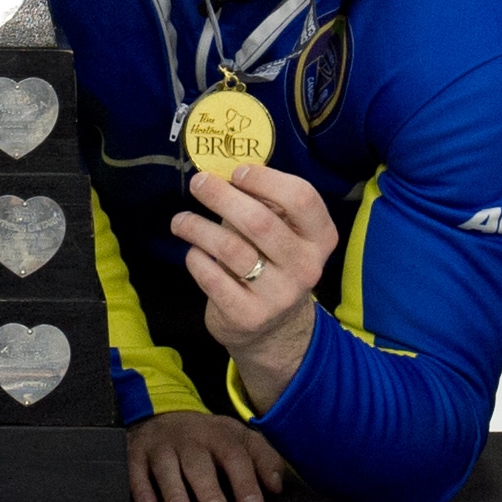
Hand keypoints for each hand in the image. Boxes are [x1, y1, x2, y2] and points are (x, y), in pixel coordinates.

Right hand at [127, 406, 290, 501]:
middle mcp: (190, 438)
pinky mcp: (135, 453)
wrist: (162, 415)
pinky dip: (139, 486)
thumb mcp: (238, 439)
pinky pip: (134, 468)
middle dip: (208, 488)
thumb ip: (263, 459)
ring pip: (166, 465)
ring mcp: (161, 445)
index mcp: (219, 434)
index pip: (235, 455)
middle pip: (199, 461)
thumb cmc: (206, 438)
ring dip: (173, 488)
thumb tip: (277, 487)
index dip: (245, 481)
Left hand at [175, 162, 339, 411]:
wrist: (273, 328)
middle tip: (198, 183)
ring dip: (198, 227)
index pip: (301, 197)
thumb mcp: (281, 232)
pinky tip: (193, 252)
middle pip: (259, 221)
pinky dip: (196, 259)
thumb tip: (221, 173)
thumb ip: (263, 204)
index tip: (236, 172)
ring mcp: (279, 295)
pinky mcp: (249, 315)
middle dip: (221, 196)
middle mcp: (306, 266)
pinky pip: (212, 276)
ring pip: (231, 248)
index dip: (265, 180)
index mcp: (320, 237)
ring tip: (181, 221)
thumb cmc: (270, 262)